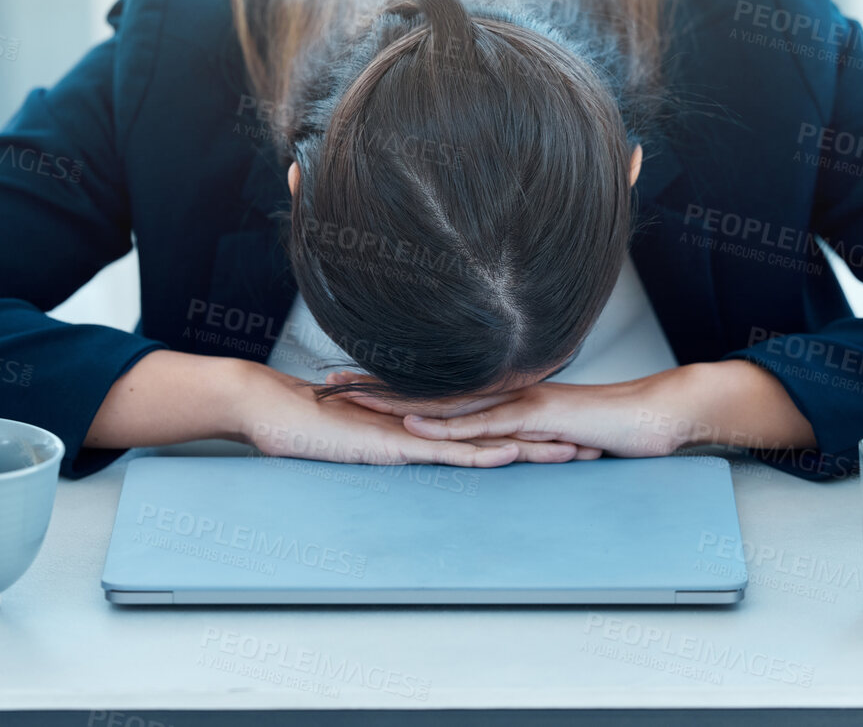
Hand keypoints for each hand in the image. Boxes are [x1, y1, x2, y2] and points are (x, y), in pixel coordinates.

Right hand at [234, 363, 593, 466]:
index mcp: (424, 423)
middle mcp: (427, 423)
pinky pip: (444, 450)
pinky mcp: (394, 442)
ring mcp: (412, 431)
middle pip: (499, 431)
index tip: (566, 438)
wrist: (269, 407)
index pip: (487, 428)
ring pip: (483, 439)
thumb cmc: (306, 424)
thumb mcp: (360, 435)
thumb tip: (409, 447)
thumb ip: (388, 437)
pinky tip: (509, 453)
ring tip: (572, 454)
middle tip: (593, 446)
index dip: (528, 432)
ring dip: (528, 448)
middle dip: (547, 440)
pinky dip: (479, 451)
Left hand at [329, 362, 815, 457]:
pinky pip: (483, 424)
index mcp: (499, 396)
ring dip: (395, 403)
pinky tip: (413, 427)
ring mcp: (517, 402)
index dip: (388, 387)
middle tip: (324, 383)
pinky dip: (445, 426)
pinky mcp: (536, 419)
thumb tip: (489, 445)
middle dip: (373, 387)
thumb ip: (519, 434)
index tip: (345, 384)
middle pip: (425, 390)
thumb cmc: (608, 426)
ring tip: (350, 401)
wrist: (658, 415)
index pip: (434, 391)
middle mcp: (501, 393)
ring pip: (444, 403)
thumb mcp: (551, 434)